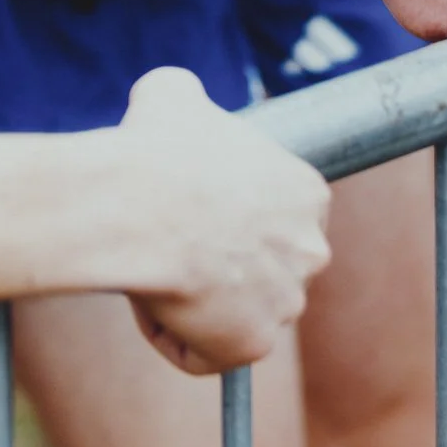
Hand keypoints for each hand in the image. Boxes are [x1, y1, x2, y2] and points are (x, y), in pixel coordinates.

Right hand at [110, 69, 329, 374]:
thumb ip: (189, 97)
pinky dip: (176, 338)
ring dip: (200, 302)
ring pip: (238, 311)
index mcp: (307, 191)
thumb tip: (173, 96)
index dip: (228, 216)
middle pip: (264, 266)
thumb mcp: (174, 93)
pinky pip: (208, 353)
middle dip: (223, 262)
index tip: (190, 208)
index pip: (274, 215)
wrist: (135, 206)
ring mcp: (287, 301)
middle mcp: (312, 249)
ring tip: (158, 272)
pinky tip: (153, 301)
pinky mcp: (253, 345)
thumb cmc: (155, 148)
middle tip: (173, 244)